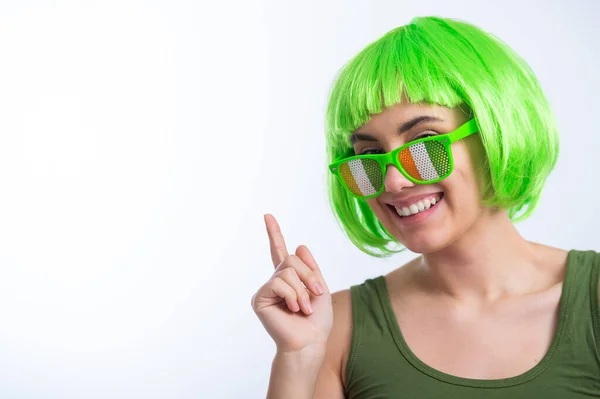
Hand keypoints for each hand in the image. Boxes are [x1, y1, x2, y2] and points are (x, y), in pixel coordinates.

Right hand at [251, 214, 332, 353]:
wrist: (310, 342)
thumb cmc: (316, 321)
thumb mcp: (320, 289)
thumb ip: (310, 268)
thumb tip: (299, 245)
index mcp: (290, 279)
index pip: (280, 251)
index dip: (274, 233)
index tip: (267, 216)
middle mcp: (276, 281)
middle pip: (292, 259)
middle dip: (309, 276)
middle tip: (316, 295)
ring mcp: (267, 289)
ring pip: (287, 271)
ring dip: (302, 290)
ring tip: (303, 308)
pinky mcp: (260, 298)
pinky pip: (278, 282)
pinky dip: (292, 295)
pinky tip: (293, 309)